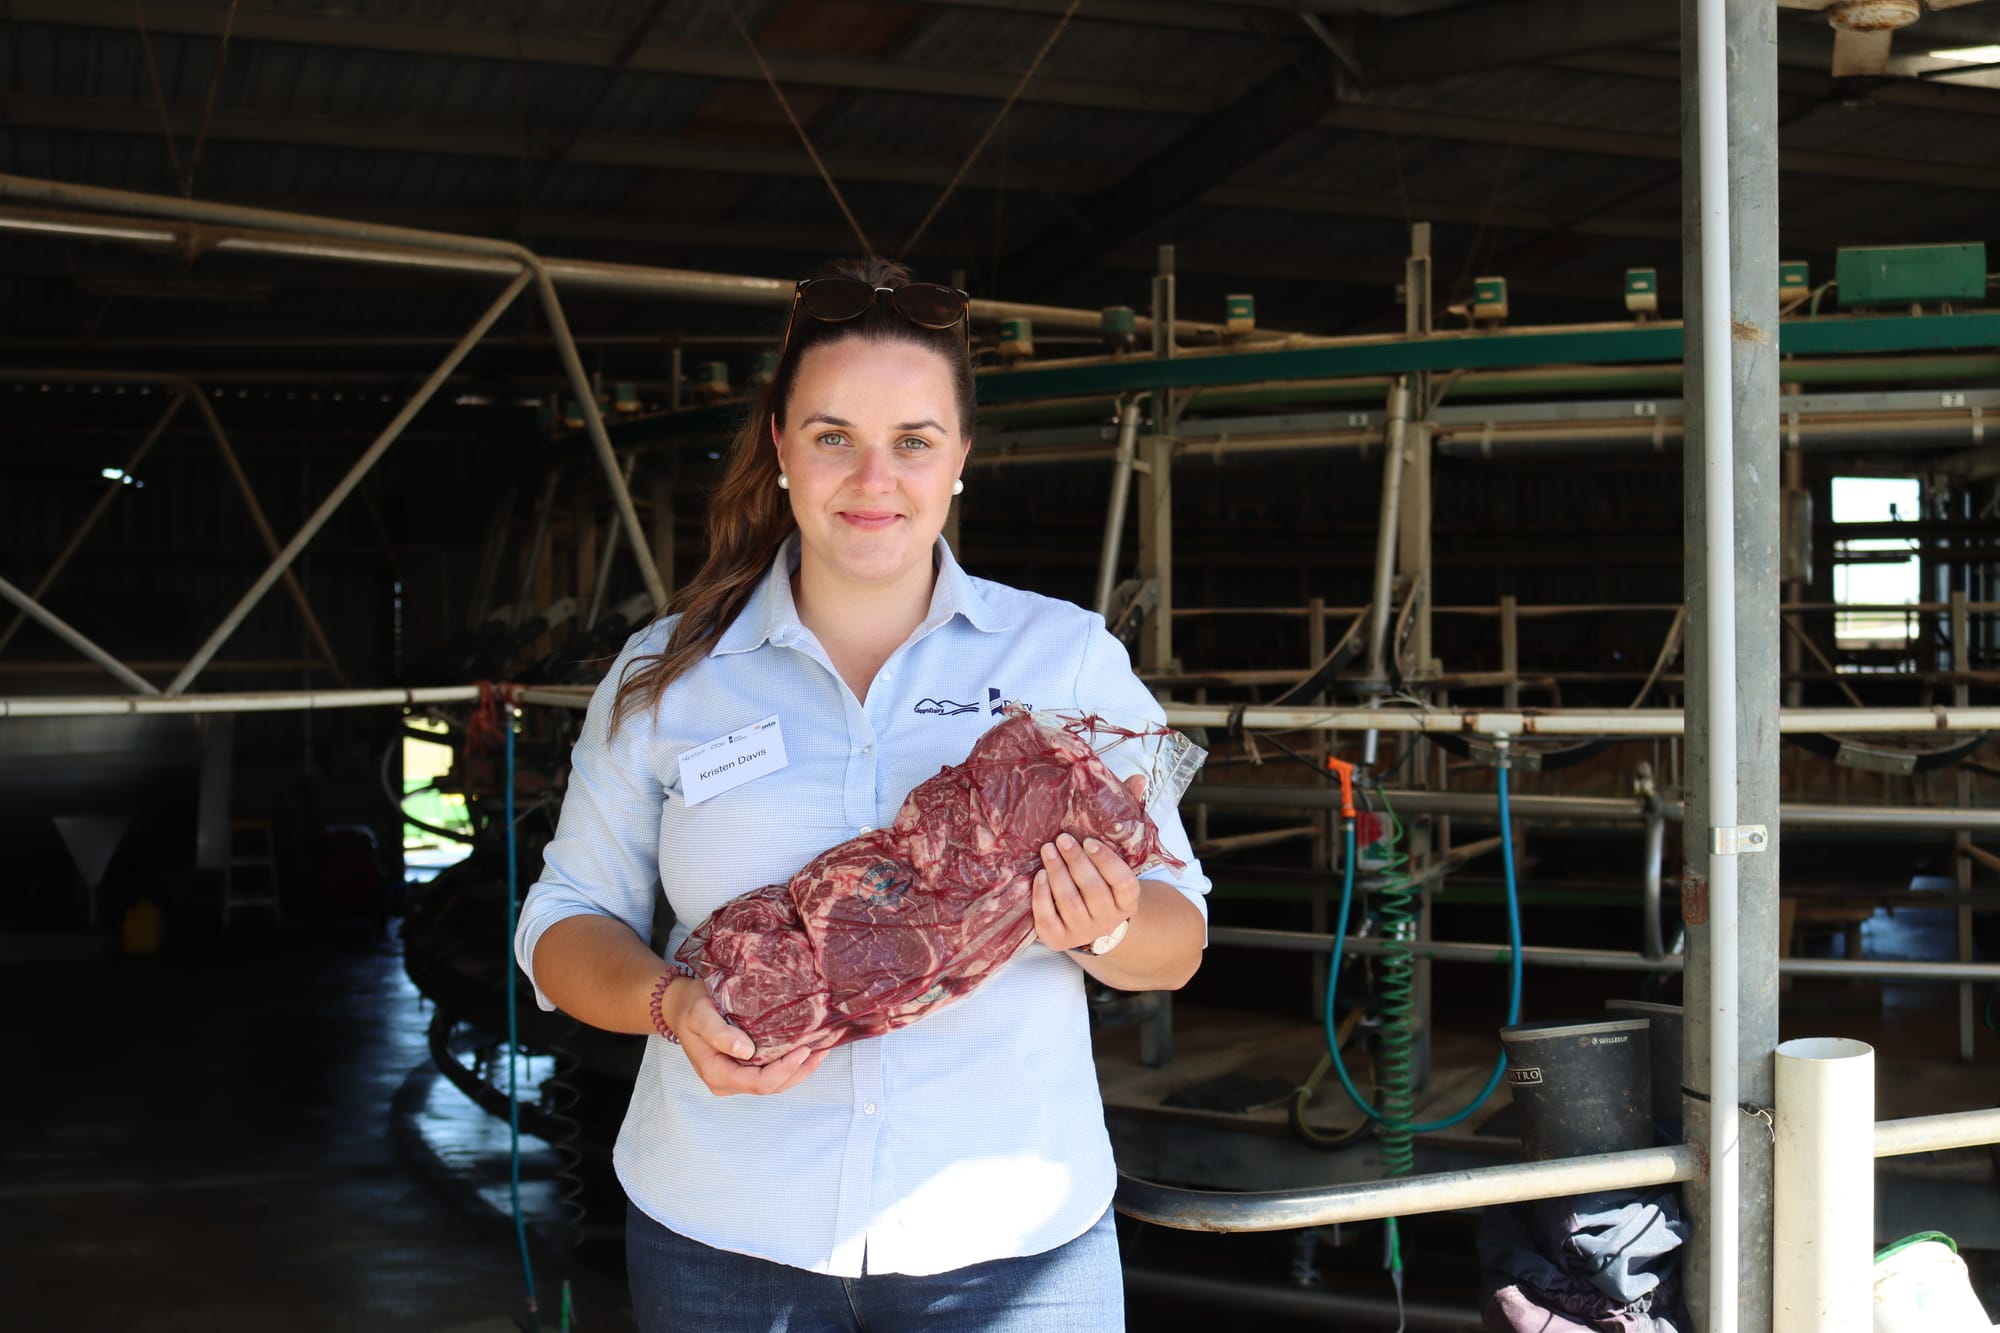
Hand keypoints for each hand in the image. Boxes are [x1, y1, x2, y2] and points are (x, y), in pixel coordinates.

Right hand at [662, 977, 824, 1095]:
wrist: (682, 1006)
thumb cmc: (691, 1008)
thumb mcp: (700, 1015)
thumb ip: (718, 1033)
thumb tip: (745, 1050)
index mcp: (717, 1073)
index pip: (758, 1083)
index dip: (784, 1070)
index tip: (803, 1049)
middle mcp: (728, 1081)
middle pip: (771, 1087)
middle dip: (799, 1072)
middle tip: (821, 1049)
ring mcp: (736, 1077)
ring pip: (775, 1083)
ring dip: (799, 1070)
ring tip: (821, 1050)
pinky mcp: (744, 1068)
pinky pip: (771, 1073)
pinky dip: (791, 1065)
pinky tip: (806, 1050)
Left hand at [1032, 775, 1146, 952]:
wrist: (1091, 924)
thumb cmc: (1104, 878)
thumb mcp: (1119, 853)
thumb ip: (1127, 816)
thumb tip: (1138, 778)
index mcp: (1128, 898)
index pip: (1122, 880)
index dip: (1106, 861)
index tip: (1089, 841)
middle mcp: (1108, 918)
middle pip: (1092, 890)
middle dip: (1075, 862)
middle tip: (1061, 839)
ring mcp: (1082, 931)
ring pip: (1069, 902)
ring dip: (1056, 873)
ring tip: (1047, 849)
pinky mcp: (1057, 938)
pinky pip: (1048, 917)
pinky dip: (1042, 896)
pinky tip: (1038, 875)